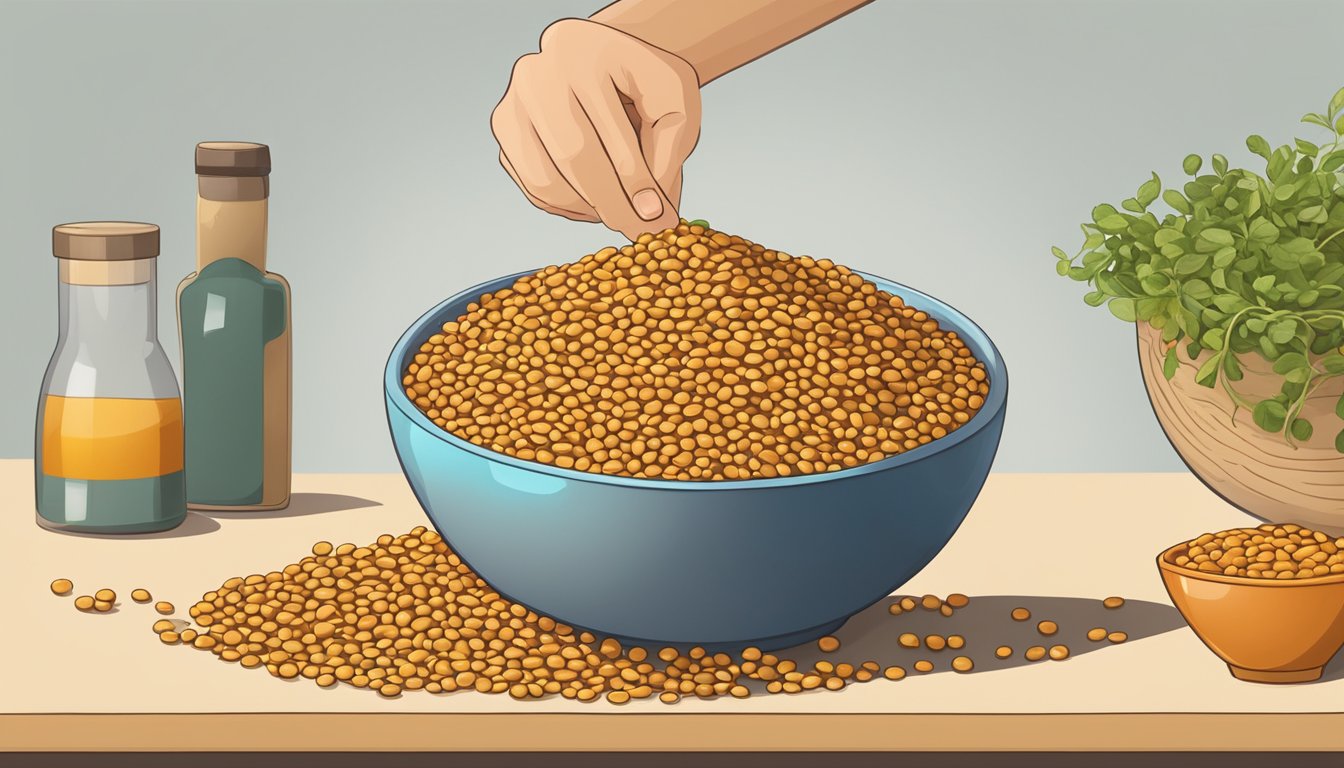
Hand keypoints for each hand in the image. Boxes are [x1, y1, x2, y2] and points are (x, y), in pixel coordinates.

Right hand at [492, 19, 700, 239]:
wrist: (612, 63)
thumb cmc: (647, 86)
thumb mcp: (676, 103)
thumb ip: (669, 151)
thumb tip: (650, 214)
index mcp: (583, 50)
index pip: (609, 132)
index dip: (636, 183)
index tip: (659, 218)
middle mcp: (538, 71)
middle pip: (572, 157)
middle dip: (613, 204)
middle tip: (640, 231)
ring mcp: (513, 101)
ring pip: (546, 180)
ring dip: (589, 209)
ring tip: (621, 211)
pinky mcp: (504, 129)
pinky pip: (534, 186)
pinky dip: (568, 206)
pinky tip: (597, 200)